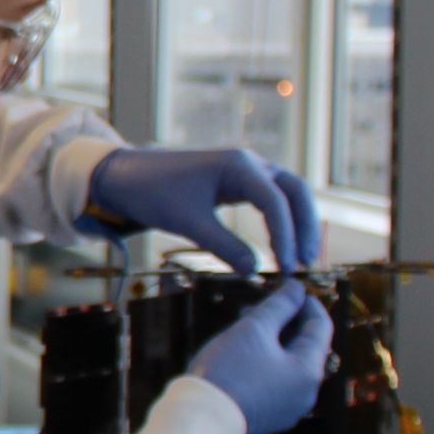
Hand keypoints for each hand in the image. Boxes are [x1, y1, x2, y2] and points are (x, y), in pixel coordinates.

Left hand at [78, 147, 319, 273]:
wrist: (126, 176)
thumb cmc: (153, 193)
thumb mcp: (188, 223)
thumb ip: (223, 246)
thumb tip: (255, 270)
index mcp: (239, 165)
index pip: (276, 202)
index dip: (286, 236)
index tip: (288, 268)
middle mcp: (248, 163)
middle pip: (294, 190)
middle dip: (304, 225)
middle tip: (307, 261)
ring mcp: (244, 170)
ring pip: (286, 192)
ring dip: (297, 221)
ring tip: (301, 256)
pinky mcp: (236, 181)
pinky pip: (270, 198)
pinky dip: (281, 218)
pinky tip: (281, 243)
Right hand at [187, 282, 333, 433]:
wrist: (201, 419)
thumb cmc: (228, 371)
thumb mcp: (254, 329)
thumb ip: (279, 305)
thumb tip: (297, 288)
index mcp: (309, 371)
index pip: (321, 327)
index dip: (307, 303)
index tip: (291, 288)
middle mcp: (306, 393)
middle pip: (305, 348)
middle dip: (286, 322)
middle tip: (263, 303)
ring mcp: (288, 409)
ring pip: (288, 366)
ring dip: (274, 342)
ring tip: (247, 325)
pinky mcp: (268, 418)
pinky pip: (275, 384)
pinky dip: (266, 363)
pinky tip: (243, 353)